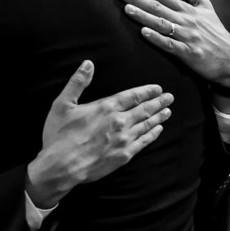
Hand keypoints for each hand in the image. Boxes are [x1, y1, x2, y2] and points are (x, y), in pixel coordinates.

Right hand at [26, 61, 172, 207]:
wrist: (61, 166)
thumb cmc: (59, 135)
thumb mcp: (62, 105)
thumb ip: (77, 83)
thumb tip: (88, 64)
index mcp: (105, 107)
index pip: (132, 96)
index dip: (147, 91)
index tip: (158, 88)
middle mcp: (119, 121)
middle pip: (144, 109)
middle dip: (159, 102)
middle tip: (170, 98)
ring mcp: (124, 139)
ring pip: (147, 125)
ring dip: (158, 117)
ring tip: (168, 112)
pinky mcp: (124, 155)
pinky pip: (143, 142)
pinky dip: (153, 134)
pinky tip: (158, 130)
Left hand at [118, 0, 229, 84]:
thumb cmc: (214, 31)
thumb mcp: (204, 5)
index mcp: (188, 9)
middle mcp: (186, 20)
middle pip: (159, 7)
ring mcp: (187, 36)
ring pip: (162, 23)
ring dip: (144, 16)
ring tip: (127, 8)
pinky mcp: (187, 52)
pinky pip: (169, 44)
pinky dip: (157, 38)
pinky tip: (144, 32)